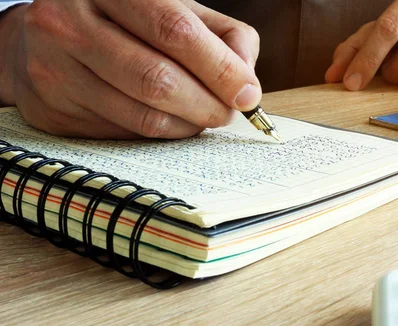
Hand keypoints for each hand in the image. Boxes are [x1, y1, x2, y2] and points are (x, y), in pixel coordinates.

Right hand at [0, 0, 260, 138]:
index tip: (247, 94)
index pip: (175, 31)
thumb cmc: (124, 23)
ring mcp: (55, 70)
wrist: (44, 39)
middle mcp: (70, 24)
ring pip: (142, 116)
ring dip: (187, 126)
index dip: (219, 68)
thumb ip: (221, 35)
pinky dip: (159, 136)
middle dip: (207, 105)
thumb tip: (247, 82)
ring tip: (202, 117)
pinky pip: (124, 135)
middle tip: (228, 113)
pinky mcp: (53, 112)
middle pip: (157, 79)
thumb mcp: (174, 9)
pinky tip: (169, 123)